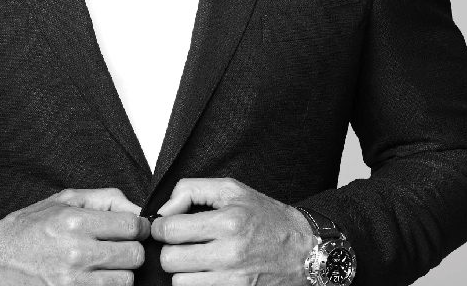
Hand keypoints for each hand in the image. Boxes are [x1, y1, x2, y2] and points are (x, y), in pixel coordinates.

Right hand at [0, 187, 150, 285]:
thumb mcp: (63, 201)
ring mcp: (72, 282)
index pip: (133, 226)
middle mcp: (75, 253)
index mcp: (75, 223)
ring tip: (104, 265)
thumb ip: (106, 199)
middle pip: (134, 256)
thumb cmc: (27, 230)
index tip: (133, 230)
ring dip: (120, 273)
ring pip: (125, 281)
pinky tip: (94, 278)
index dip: (138, 227)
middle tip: (118, 248)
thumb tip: (139, 208)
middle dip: (131, 250)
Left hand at [151, 177, 314, 285]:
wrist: (304, 252)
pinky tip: (208, 272)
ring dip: (184, 271)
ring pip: (179, 282)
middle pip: (169, 260)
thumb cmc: (269, 219)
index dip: (162, 227)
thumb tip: (164, 210)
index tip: (167, 226)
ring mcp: (232, 281)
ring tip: (199, 259)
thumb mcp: (234, 190)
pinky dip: (197, 283)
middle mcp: (230, 254)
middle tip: (184, 243)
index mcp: (229, 222)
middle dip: (172, 250)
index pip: (170, 230)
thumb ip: (193, 189)